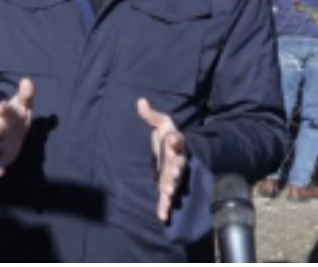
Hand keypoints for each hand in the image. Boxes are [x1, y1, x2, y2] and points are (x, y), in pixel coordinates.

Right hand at [0, 78, 34, 176]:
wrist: (4, 133)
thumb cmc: (16, 118)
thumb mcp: (21, 105)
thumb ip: (26, 95)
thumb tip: (27, 80)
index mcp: (7, 114)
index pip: (5, 110)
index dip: (3, 109)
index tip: (0, 107)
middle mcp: (1, 127)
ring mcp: (0, 141)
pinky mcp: (1, 155)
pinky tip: (0, 173)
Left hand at [137, 98, 187, 221]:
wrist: (172, 150)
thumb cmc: (166, 135)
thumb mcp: (160, 123)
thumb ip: (150, 115)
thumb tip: (140, 101)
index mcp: (175, 143)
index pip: (177, 140)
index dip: (176, 140)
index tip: (173, 139)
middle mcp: (177, 160)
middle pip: (178, 165)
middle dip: (175, 169)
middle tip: (172, 174)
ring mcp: (173, 174)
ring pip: (174, 182)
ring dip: (171, 188)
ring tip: (167, 193)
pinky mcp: (167, 185)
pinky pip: (167, 197)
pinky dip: (164, 206)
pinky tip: (161, 216)